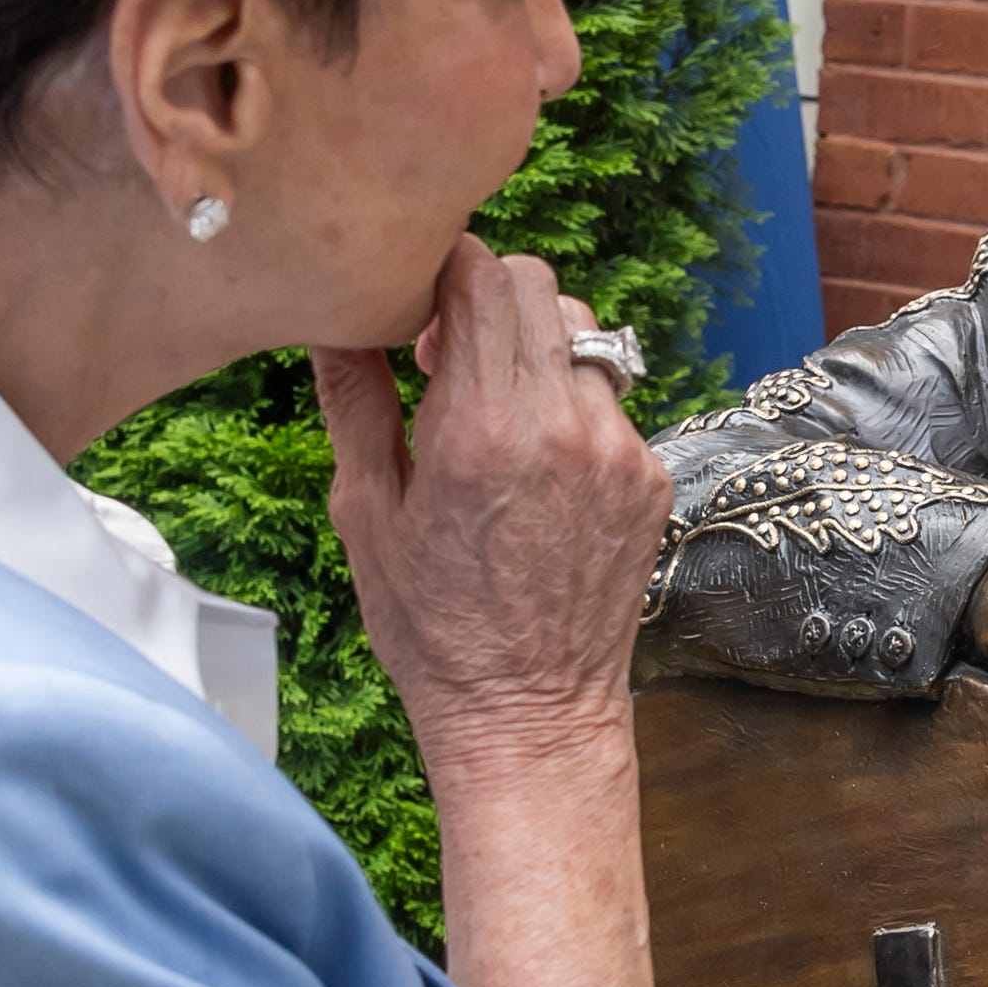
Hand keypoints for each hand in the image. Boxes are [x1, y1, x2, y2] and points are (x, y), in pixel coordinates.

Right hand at [316, 243, 685, 986]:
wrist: (529, 713)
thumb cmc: (431, 624)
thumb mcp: (365, 511)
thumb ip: (356, 397)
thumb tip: (336, 315)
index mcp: (479, 428)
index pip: (480, 274)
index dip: (442, 273)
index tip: (414, 311)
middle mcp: (561, 425)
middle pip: (538, 285)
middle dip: (487, 300)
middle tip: (447, 358)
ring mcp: (619, 450)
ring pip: (582, 335)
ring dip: (534, 350)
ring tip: (494, 414)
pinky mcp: (651, 477)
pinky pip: (610, 400)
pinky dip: (571, 407)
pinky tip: (537, 468)